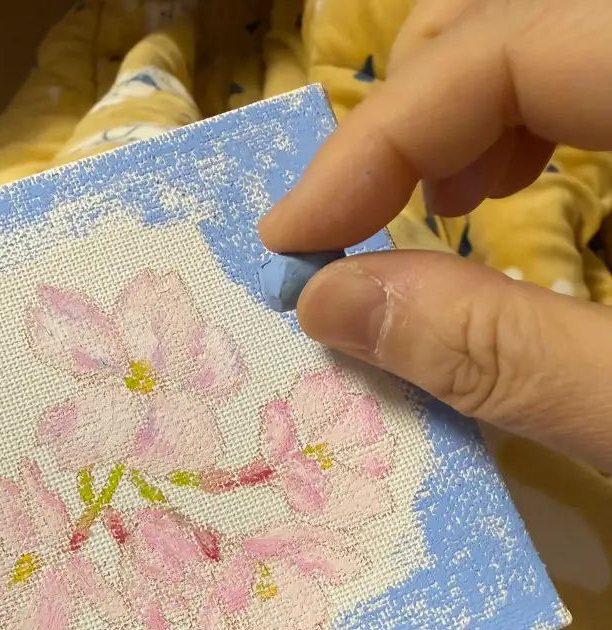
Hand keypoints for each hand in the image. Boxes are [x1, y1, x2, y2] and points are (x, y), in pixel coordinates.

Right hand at [260, 0, 611, 468]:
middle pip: (517, 15)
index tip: (292, 238)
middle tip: (350, 222)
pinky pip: (587, 78)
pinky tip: (500, 197)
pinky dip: (523, 127)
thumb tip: (330, 305)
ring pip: (549, 37)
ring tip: (428, 213)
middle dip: (407, 112)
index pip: (505, 50)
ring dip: (461, 118)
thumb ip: (496, 351)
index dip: (376, 136)